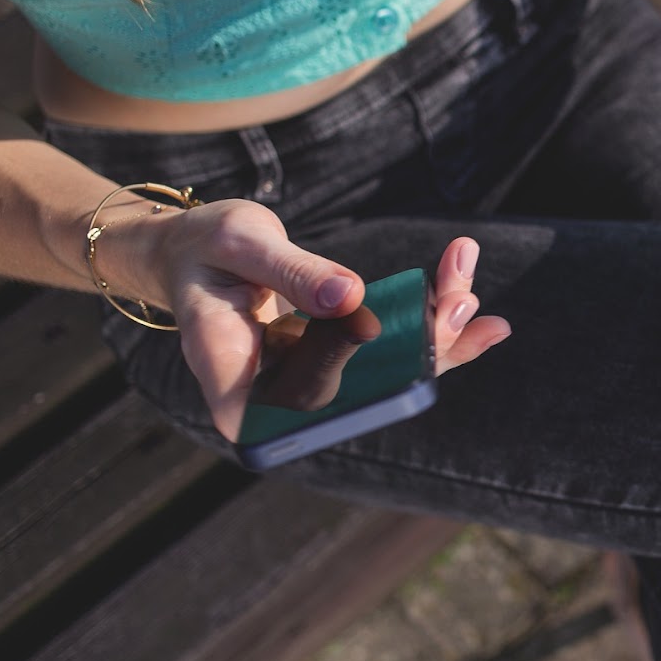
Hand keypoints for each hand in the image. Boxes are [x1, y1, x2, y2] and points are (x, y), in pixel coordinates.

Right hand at [124, 199, 508, 439]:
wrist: (195, 252)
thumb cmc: (205, 249)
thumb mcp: (240, 244)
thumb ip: (291, 272)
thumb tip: (351, 299)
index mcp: (234, 375)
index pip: (297, 415)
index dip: (362, 402)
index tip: (411, 365)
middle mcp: (277, 390)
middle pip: (361, 394)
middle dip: (421, 350)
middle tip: (460, 301)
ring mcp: (309, 376)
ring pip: (386, 372)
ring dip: (436, 327)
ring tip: (465, 278)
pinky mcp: (334, 356)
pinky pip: (389, 350)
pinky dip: (428, 318)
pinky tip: (463, 287)